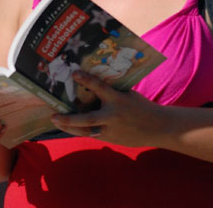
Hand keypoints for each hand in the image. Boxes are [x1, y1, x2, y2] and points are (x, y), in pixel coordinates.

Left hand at [51, 71, 165, 147]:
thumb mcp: (127, 94)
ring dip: (68, 127)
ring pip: (86, 131)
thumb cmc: (140, 106)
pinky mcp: (111, 139)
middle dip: (69, 118)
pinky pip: (91, 135)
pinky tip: (67, 127)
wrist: (159, 127)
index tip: (74, 73)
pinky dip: (79, 130)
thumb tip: (91, 82)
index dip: (87, 80)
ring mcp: (111, 130)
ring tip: (55, 120)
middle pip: (87, 119)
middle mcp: (112, 116)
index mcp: (118, 100)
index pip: (100, 88)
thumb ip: (111, 90)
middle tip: (53, 115)